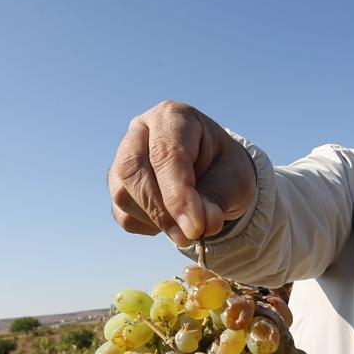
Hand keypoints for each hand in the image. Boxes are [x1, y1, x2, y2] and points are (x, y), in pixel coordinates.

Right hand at [108, 101, 257, 245]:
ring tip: (189, 228)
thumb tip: (203, 224)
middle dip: (161, 210)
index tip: (195, 227)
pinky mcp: (118, 187)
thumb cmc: (223, 167)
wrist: (213, 173)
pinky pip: (124, 215)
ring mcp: (122, 159)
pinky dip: (150, 227)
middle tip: (189, 236)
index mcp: (172, 117)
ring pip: (123, 195)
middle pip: (132, 170)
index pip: (165, 154)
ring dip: (157, 221)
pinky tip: (173, 220)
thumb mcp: (235, 178)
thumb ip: (219, 196)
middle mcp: (140, 132)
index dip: (178, 194)